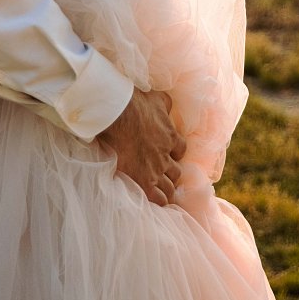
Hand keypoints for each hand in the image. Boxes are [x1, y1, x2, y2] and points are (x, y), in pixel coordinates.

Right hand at [98, 87, 187, 206]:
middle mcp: (166, 156)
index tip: (168, 154)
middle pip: (176, 171)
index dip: (175, 153)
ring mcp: (156, 170)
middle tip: (162, 173)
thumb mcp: (156, 99)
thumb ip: (166, 105)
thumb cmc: (135, 103)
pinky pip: (158, 199)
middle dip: (171, 173)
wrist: (118, 115)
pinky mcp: (144, 180)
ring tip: (161, 191)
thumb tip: (168, 108)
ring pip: (169, 187)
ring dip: (166, 188)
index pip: (180, 150)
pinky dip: (159, 200)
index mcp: (170, 137)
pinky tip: (154, 200)